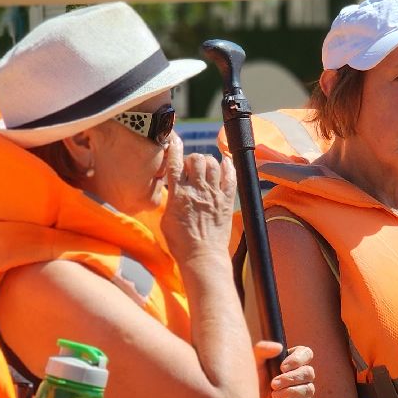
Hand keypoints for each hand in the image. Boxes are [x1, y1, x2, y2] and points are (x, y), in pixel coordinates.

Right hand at [160, 135, 236, 262]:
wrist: (202, 257)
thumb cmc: (181, 243)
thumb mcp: (166, 220)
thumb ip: (170, 201)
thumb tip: (173, 192)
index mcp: (178, 195)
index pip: (174, 163)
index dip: (174, 148)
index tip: (174, 140)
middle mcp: (197, 191)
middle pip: (196, 159)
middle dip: (192, 158)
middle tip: (191, 167)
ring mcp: (214, 195)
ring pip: (213, 164)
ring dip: (208, 161)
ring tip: (205, 168)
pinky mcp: (227, 201)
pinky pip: (231, 177)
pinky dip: (228, 166)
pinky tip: (225, 163)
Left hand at [255, 341, 314, 397]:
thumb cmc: (252, 380)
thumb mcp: (254, 363)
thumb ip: (262, 350)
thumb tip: (279, 347)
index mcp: (292, 360)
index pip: (306, 353)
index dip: (298, 359)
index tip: (282, 367)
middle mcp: (300, 374)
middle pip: (309, 372)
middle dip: (291, 379)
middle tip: (273, 384)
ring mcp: (303, 391)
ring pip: (309, 389)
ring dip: (292, 392)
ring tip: (274, 395)